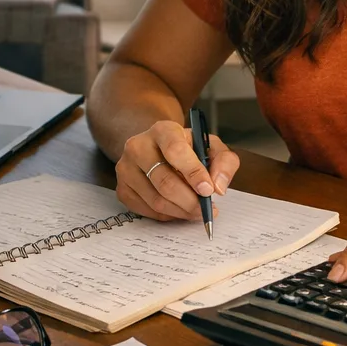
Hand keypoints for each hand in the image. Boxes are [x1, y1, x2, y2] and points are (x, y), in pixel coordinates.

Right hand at [115, 118, 240, 221]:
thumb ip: (224, 162)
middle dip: (190, 200)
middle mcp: (138, 146)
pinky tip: (179, 210)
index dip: (193, 173)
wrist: (158, 150)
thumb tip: (218, 186)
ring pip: (156, 199)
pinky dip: (167, 215)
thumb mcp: (211, 147)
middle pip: (164, 181)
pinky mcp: (122, 188)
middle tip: (206, 209)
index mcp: (163, 130)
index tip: (208, 191)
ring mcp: (126, 168)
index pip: (175, 151)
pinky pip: (147, 210)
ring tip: (197, 211)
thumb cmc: (188, 149)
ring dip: (181, 211)